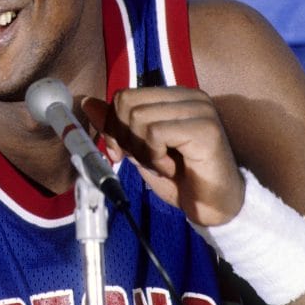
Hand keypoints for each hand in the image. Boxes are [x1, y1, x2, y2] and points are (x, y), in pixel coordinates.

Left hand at [81, 87, 244, 226]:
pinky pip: (156, 133)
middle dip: (125, 139)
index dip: (114, 127)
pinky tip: (172, 167)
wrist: (215, 208)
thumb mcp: (139, 150)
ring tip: (162, 164)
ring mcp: (199, 109)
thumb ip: (118, 126)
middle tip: (145, 160)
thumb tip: (88, 103)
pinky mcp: (205, 128)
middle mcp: (188, 96)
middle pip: (127, 103)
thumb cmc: (181, 179)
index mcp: (173, 96)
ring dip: (142, 151)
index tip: (120, 153)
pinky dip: (155, 156)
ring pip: (138, 118)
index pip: (124, 96)